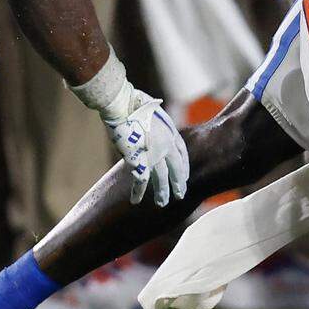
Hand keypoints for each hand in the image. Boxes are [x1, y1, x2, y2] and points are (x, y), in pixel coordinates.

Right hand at [102, 88, 189, 206]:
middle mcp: (166, 146)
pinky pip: (140, 179)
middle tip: (179, 196)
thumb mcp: (156, 113)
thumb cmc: (136, 104)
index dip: (183, 167)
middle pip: (175, 169)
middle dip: (177, 184)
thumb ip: (159, 124)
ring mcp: (153, 154)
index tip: (184, 177)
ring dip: (161, 192)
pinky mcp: (138, 160)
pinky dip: (138, 191)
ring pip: (161, 178)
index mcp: (172, 133)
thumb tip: (156, 126)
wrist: (124, 106)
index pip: (183, 155)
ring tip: (162, 203)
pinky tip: (136, 201)